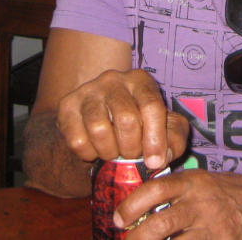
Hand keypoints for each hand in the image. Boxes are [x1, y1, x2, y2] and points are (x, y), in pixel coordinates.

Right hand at [56, 69, 188, 169]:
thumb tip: (161, 158)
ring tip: (114, 153)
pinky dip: (88, 154)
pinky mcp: (67, 106)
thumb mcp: (164, 128)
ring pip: (99, 129)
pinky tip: (95, 149)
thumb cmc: (139, 124)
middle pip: (126, 119)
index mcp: (141, 80)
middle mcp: (113, 79)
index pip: (151, 106)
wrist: (98, 122)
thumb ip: (174, 139)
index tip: (155, 162)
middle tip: (131, 156)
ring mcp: (88, 90)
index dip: (155, 138)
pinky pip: (77, 139)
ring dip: (109, 152)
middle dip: (131, 148)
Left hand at [117, 170, 241, 239]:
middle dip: (137, 239)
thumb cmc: (232, 193)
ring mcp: (214, 229)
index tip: (119, 219)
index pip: (155, 190)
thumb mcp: (204, 181)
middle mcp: (202, 204)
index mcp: (194, 182)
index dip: (131, 205)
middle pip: (160, 226)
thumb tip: (138, 206)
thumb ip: (176, 190)